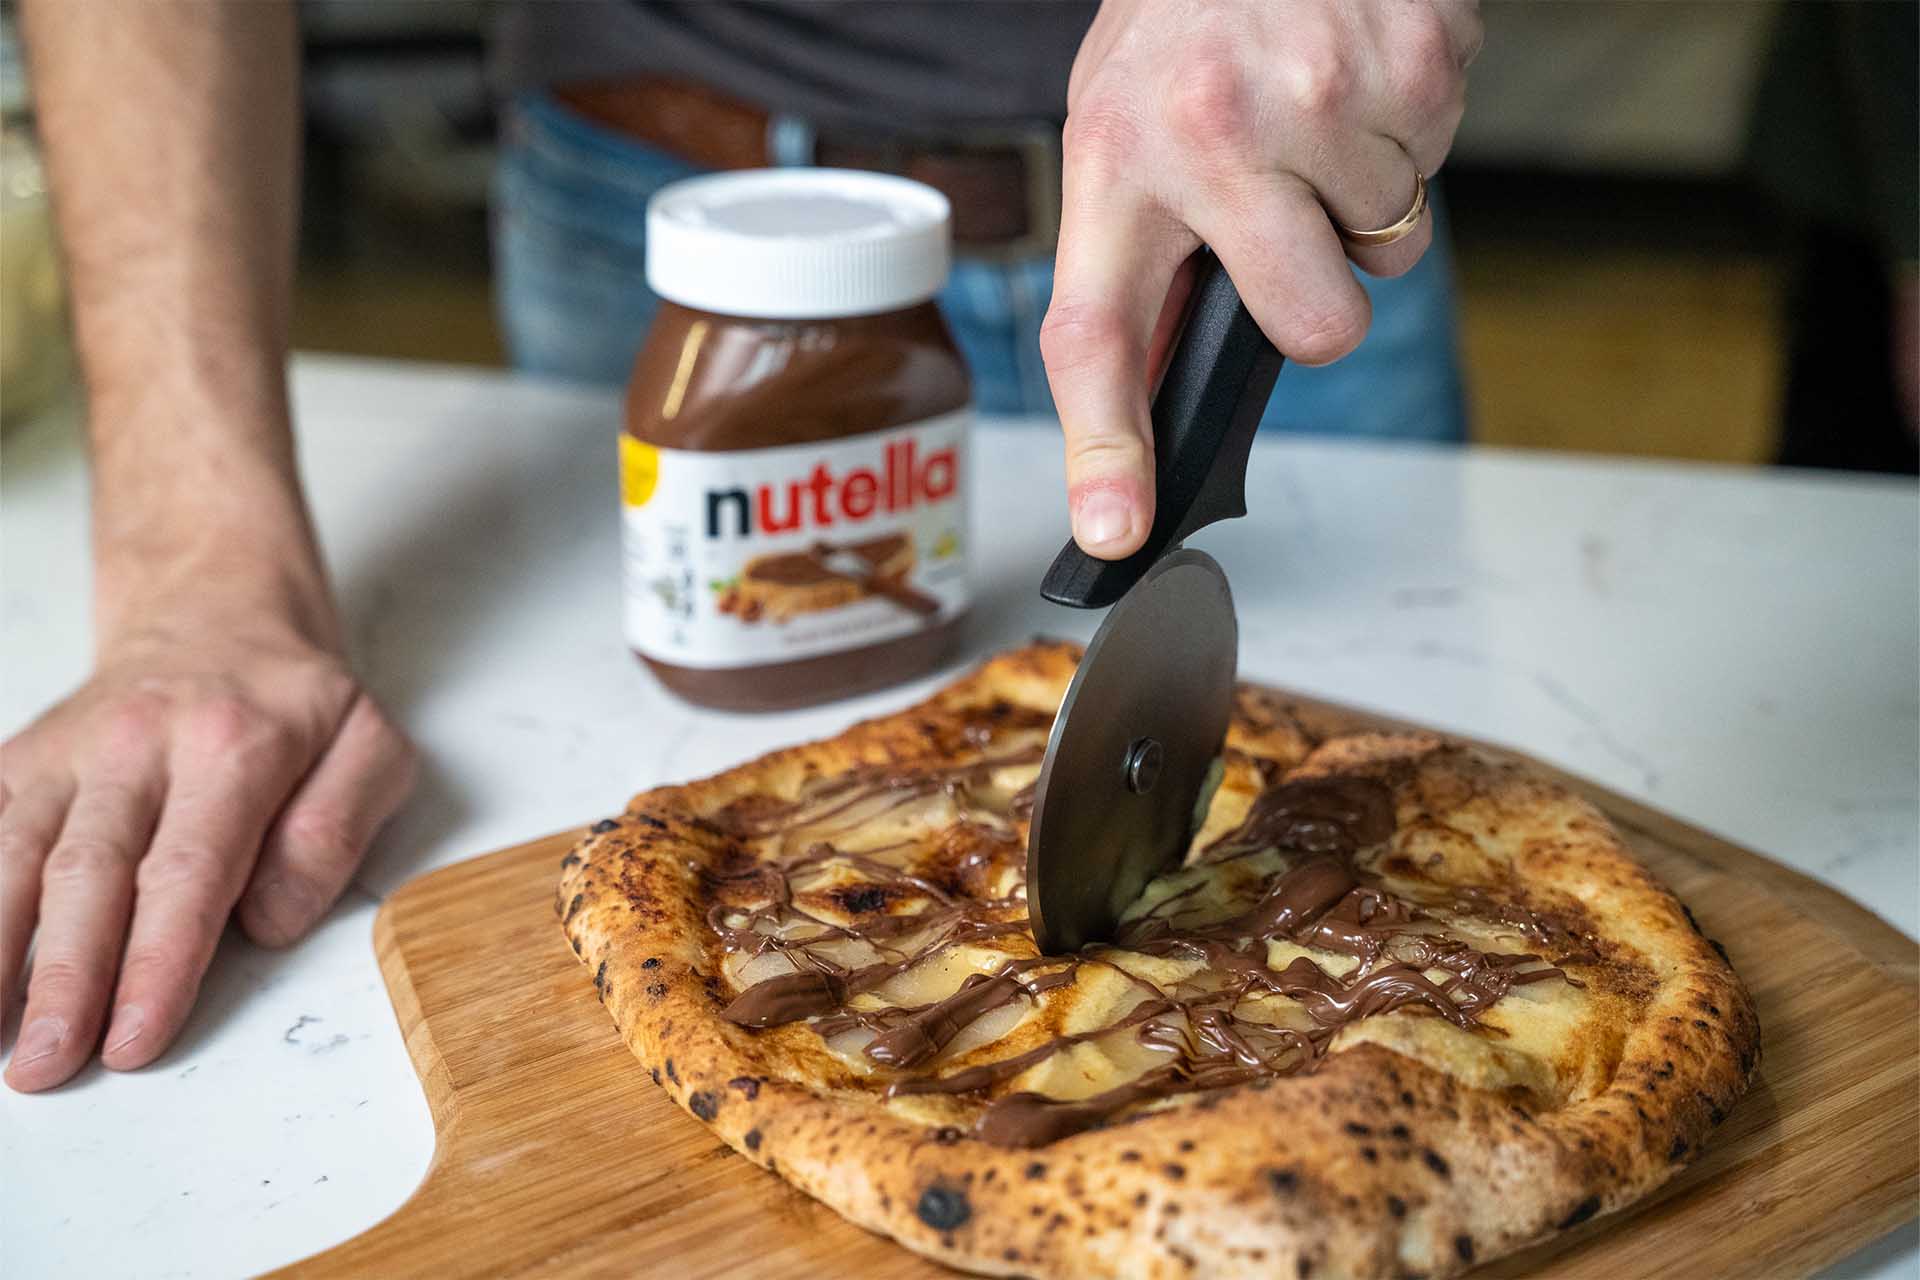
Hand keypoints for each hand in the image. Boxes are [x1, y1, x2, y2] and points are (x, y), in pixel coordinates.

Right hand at [2, 596, 413, 1090]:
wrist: (214, 608)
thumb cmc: (297, 700)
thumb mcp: (370, 745)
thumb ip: (335, 830)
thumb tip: (269, 919)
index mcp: (233, 745)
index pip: (189, 871)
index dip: (157, 963)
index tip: (134, 1040)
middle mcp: (138, 744)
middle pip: (89, 873)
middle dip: (65, 978)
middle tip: (49, 1064)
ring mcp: (68, 750)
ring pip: (14, 855)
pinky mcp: (22, 759)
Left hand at [1045, 0, 1481, 555]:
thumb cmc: (1187, 18)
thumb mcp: (1121, 125)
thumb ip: (1142, 257)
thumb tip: (1158, 397)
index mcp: (1117, 159)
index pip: (1097, 333)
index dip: (1106, 449)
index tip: (1115, 532)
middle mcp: (1214, 135)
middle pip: (1315, 328)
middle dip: (1317, 295)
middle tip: (1285, 214)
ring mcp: (1324, 101)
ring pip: (1386, 250)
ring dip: (1357, 200)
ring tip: (1309, 113)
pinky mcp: (1418, 66)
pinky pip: (1434, 172)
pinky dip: (1404, 139)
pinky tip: (1354, 78)